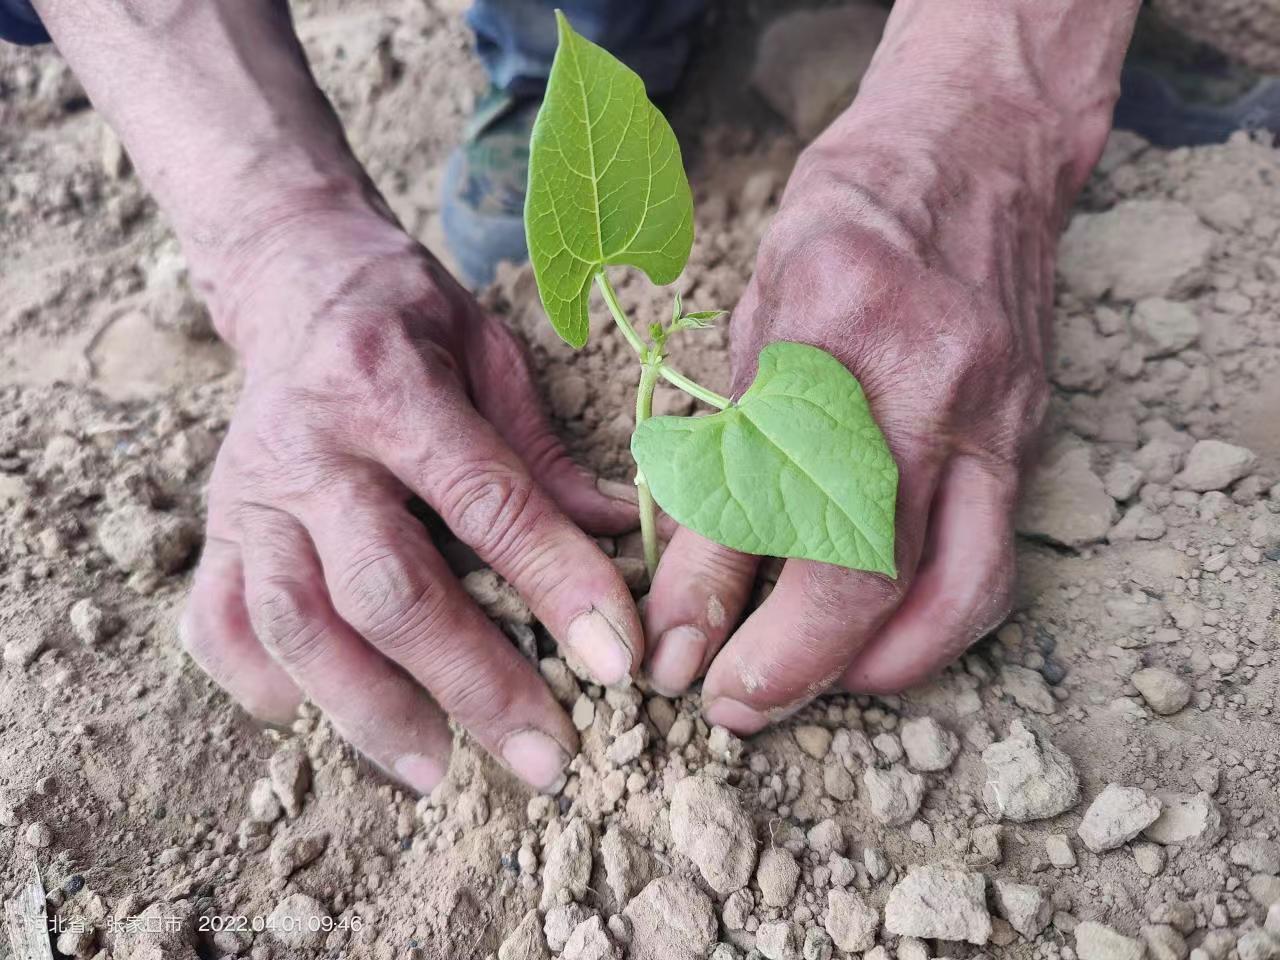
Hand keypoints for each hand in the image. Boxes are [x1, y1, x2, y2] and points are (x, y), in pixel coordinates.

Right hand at [180, 214, 641, 791]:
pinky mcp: (217, 526)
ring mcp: (251, 495)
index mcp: (393, 389)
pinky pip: (218, 621)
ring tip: (438, 774)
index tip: (616, 660)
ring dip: (369, 711)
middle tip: (546, 757)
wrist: (293, 279)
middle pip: (385, 588)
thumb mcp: (493, 354)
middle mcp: (311, 449)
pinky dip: (260, 681)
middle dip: (472, 682)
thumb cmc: (410, 318)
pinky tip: (312, 719)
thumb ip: (546, 454)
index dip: (555, 584)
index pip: (485, 502)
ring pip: (296, 624)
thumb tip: (624, 542)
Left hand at [642, 135, 1056, 729]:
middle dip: (793, 662)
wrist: (978, 153)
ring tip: (807, 685)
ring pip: (956, 591)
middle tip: (732, 701)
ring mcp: (998, 414)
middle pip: (871, 568)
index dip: (714, 597)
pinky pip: (993, 565)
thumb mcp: (759, 311)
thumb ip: (729, 442)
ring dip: (878, 666)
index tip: (674, 659)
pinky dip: (935, 626)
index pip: (769, 497)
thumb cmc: (849, 222)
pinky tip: (880, 641)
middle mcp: (931, 379)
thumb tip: (687, 576)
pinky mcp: (1031, 441)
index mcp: (835, 324)